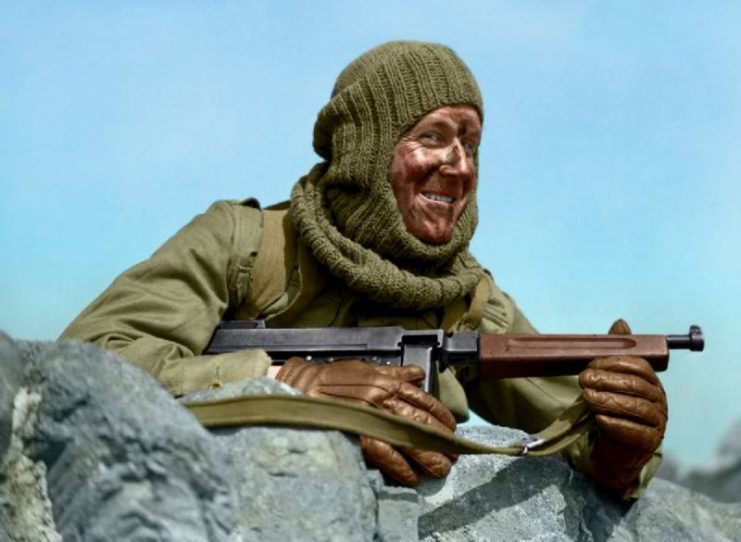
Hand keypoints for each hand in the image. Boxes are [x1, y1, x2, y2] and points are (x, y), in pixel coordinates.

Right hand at [276, 357, 456, 485]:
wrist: (303, 385)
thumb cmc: (335, 377)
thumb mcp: (368, 368)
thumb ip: (395, 373)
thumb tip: (419, 373)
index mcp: (387, 382)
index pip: (423, 400)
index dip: (441, 416)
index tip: (452, 429)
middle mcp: (383, 398)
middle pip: (419, 422)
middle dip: (440, 440)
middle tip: (454, 455)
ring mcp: (371, 417)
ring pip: (407, 438)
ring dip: (427, 456)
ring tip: (441, 469)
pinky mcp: (358, 433)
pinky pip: (385, 454)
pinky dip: (400, 467)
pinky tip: (412, 477)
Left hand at [579, 319, 667, 497]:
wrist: (613, 451)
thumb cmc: (612, 411)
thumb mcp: (611, 380)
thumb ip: (616, 354)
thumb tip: (621, 323)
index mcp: (651, 383)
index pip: (639, 366)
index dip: (614, 363)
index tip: (589, 366)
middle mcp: (659, 401)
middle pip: (636, 385)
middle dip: (607, 380)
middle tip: (583, 380)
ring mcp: (657, 423)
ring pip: (635, 407)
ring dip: (607, 400)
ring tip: (586, 397)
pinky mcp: (650, 442)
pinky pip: (634, 431)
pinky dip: (615, 423)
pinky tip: (599, 419)